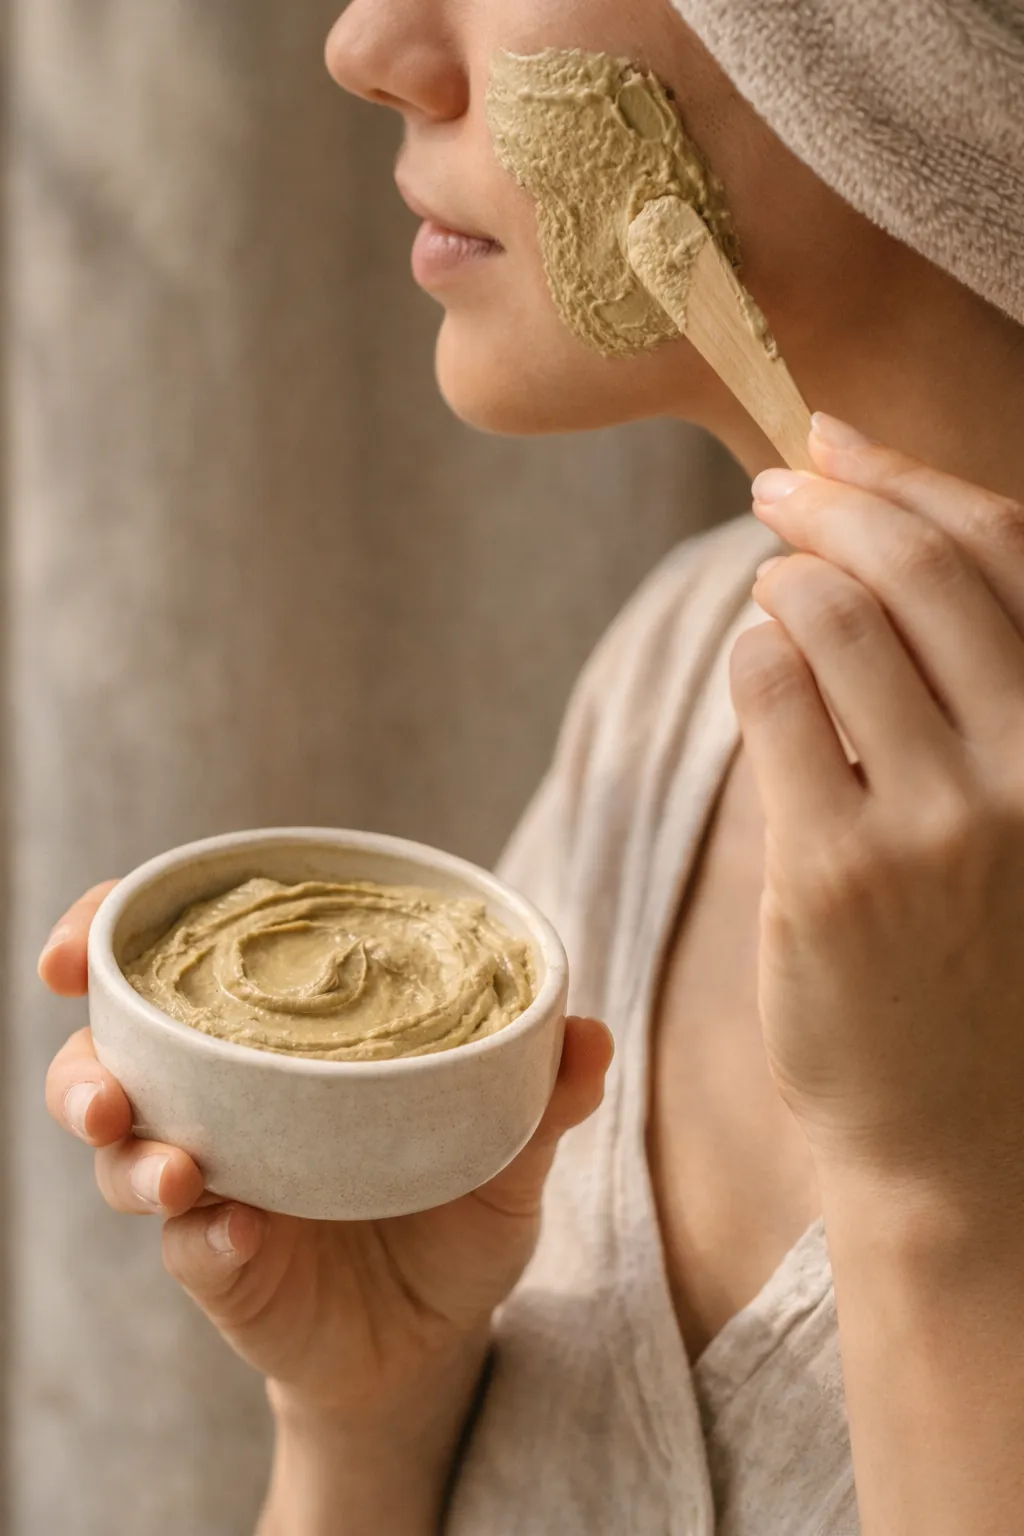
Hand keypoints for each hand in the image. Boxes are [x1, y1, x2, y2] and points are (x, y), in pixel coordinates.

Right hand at [41, 884, 613, 1420]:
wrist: (440, 1331)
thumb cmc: (455, 1205)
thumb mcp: (506, 1146)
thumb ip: (539, 1092)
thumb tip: (590, 1034)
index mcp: (272, 1041)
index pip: (167, 968)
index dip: (104, 937)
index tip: (78, 942)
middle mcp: (222, 1102)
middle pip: (108, 1060)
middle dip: (85, 1067)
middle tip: (109, 1089)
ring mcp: (214, 1184)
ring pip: (125, 1158)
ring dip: (133, 1157)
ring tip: (175, 1171)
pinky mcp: (221, 1264)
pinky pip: (191, 1247)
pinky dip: (206, 1237)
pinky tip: (237, 1232)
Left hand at [730, 414, 1023, 1200]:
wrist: (961, 1138)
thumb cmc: (987, 965)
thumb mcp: (1022, 816)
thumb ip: (976, 695)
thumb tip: (866, 545)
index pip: (1011, 553)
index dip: (913, 478)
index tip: (839, 439)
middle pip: (921, 567)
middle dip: (836, 498)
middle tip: (776, 485)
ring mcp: (935, 823)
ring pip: (836, 618)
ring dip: (785, 575)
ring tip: (770, 584)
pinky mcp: (834, 874)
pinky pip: (771, 699)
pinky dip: (751, 654)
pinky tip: (755, 663)